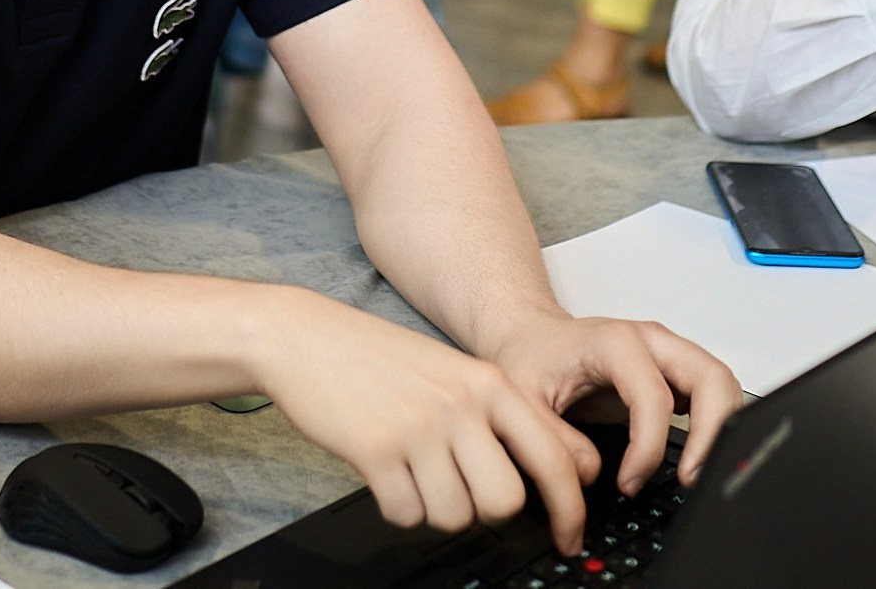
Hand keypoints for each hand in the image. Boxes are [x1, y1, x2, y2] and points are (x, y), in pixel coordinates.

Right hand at [253, 292, 604, 552]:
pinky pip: (406, 514)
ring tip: (413, 470)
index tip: (569, 537)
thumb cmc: (382, 359)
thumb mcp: (456, 372)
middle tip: (461, 491)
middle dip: (484, 509)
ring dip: (434, 507)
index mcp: (490, 383)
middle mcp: (460, 404)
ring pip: (456, 515)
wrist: (305, 338)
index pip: (554, 459)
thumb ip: (504, 416)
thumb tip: (562, 471)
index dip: (570, 510)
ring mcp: (419, 428)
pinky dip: (397, 505)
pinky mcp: (376, 451)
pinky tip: (385, 472)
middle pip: (505, 502)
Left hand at [480, 305, 741, 502]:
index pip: (654, 397)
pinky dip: (715, 423)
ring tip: (696, 473)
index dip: (648, 448)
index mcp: (615, 341)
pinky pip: (712, 392)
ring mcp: (667, 352)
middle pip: (711, 378)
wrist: (532, 336)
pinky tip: (695, 454)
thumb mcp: (521, 397)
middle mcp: (651, 340)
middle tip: (691, 480)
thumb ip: (552, 438)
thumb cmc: (530, 357)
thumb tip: (591, 473)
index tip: (629, 483)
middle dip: (713, 434)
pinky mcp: (674, 369)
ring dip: (721, 429)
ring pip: (721, 383)